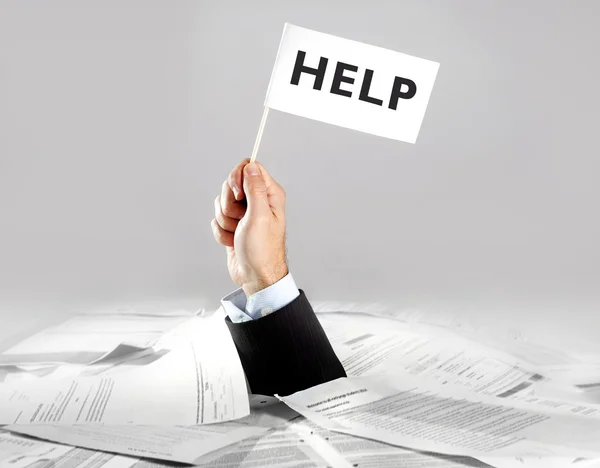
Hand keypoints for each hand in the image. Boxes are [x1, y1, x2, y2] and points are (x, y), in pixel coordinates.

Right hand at [211, 158, 287, 296]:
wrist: (254, 276)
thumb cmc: (262, 250)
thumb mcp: (259, 215)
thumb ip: (254, 188)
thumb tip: (250, 166)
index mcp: (269, 194)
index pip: (249, 168)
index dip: (238, 178)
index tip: (239, 194)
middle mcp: (257, 201)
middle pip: (231, 185)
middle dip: (230, 205)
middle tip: (241, 219)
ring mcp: (244, 213)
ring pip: (221, 203)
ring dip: (226, 221)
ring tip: (238, 233)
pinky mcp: (233, 225)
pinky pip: (217, 219)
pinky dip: (222, 232)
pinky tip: (234, 241)